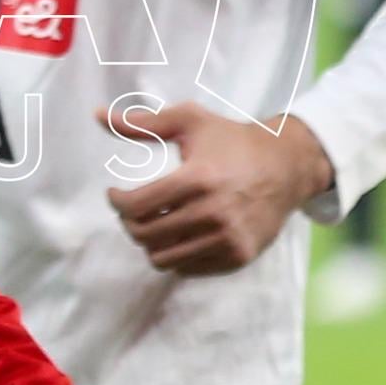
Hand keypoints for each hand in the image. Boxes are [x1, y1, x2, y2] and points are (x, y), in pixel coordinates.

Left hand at [100, 102, 332, 275]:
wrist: (287, 166)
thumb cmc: (233, 139)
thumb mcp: (189, 120)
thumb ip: (142, 122)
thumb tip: (98, 116)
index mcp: (198, 178)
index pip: (137, 206)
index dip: (117, 203)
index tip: (116, 195)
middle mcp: (214, 213)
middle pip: (146, 235)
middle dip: (130, 223)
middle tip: (132, 211)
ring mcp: (228, 239)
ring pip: (164, 258)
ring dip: (150, 243)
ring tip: (152, 224)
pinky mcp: (238, 256)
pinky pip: (189, 268)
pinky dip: (176, 254)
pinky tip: (178, 234)